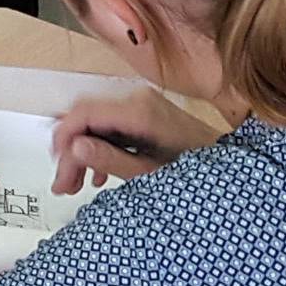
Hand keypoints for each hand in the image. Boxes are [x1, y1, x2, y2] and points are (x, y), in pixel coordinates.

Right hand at [51, 90, 216, 192]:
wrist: (227, 171)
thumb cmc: (196, 172)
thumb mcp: (149, 174)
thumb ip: (110, 160)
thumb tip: (77, 147)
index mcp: (139, 111)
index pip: (83, 113)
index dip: (64, 138)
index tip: (58, 165)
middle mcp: (138, 100)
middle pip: (86, 119)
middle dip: (71, 152)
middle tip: (64, 184)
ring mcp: (141, 104)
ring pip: (95, 123)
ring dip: (82, 152)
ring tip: (76, 185)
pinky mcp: (145, 113)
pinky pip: (110, 125)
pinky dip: (99, 147)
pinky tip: (98, 173)